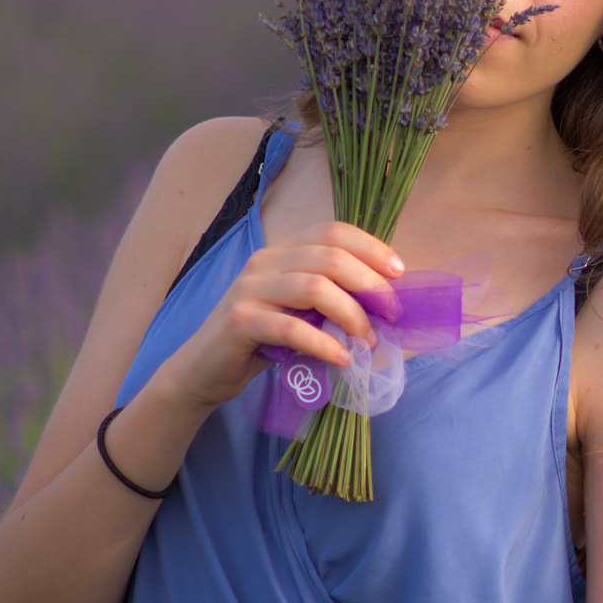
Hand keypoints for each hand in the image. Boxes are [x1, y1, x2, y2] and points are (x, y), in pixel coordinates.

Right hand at [160, 221, 403, 413]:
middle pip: (329, 258)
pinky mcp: (240, 322)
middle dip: (370, 284)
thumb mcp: (299, 312)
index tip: (399, 272)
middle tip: (391, 313)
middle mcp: (265, 262)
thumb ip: (329, 301)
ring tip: (368, 340)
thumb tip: (383, 304)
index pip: (332, 231)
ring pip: (314, 288)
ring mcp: (249, 290)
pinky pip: (291, 328)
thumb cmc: (261, 342)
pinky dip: (323, 343)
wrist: (203, 370)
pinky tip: (341, 359)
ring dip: (351, 315)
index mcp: (282, 252)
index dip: (371, 247)